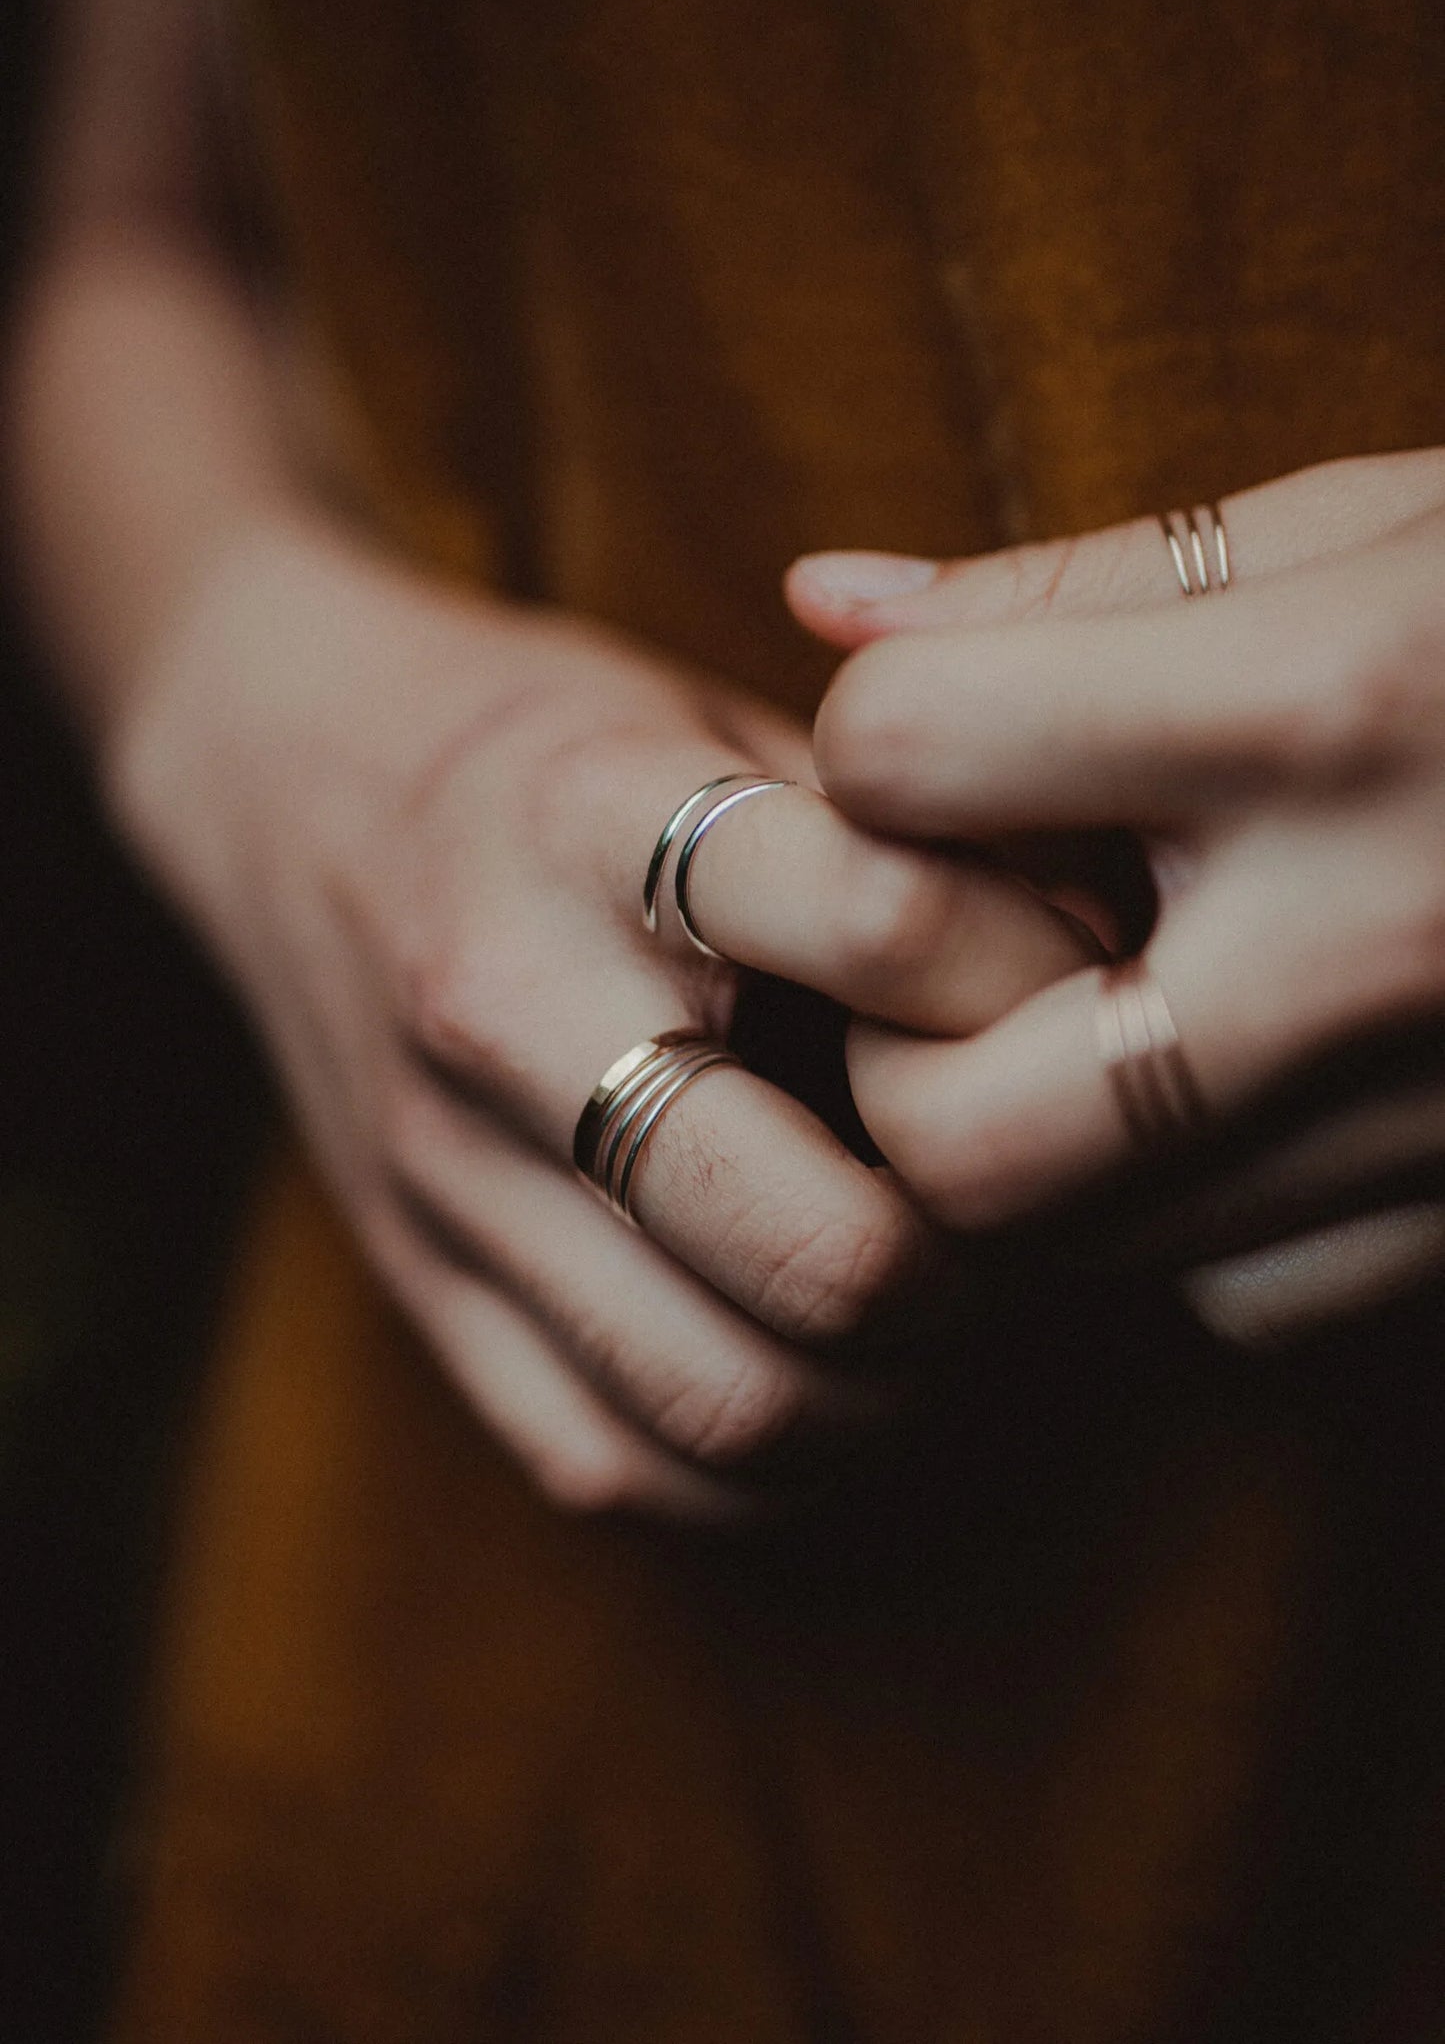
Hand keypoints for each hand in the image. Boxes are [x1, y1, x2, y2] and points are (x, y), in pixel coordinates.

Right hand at [113, 515, 1092, 1513]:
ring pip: (733, 1397)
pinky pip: (623, 1461)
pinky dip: (765, 1455)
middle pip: (824, 1247)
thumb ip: (901, 829)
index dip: (1035, 976)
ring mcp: (445, 1175)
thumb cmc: (552, 750)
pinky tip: (814, 1362)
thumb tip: (1126, 961)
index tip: (1078, 990)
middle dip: (981, 1261)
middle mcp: (503, 1008)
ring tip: (935, 1304)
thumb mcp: (718, 714)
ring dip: (890, 1391)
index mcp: (596, 817)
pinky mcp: (417, 1290)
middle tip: (1022, 1210)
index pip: (879, 921)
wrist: (286, 781)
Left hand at [786, 449, 1444, 1340]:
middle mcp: (1379, 952)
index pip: (901, 768)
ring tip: (1104, 985)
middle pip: (945, 1127)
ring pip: (1077, 1243)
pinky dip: (1194, 1207)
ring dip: (1021, 1129)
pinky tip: (1251, 1080)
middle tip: (960, 928)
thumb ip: (1076, 580)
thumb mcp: (1377, 518)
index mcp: (1332, 713)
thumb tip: (820, 607)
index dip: (878, 743)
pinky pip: (1243, 1294)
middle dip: (893, 1037)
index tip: (951, 731)